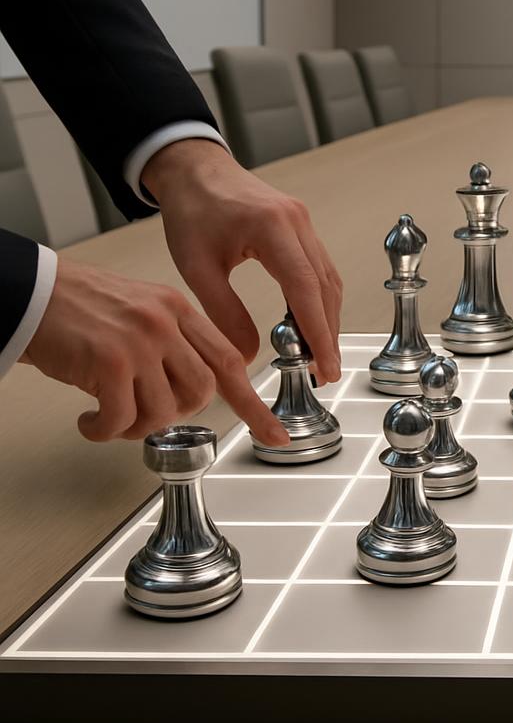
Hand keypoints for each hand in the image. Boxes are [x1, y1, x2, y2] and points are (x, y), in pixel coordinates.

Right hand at [22, 258, 289, 445]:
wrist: (30, 291)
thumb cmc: (79, 308)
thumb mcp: (142, 311)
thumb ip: (174, 344)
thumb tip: (190, 393)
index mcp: (180, 310)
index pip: (230, 361)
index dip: (253, 402)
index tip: (273, 431)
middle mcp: (166, 321)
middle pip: (202, 390)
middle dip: (177, 413)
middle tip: (144, 414)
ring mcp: (141, 340)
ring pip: (165, 408)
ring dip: (137, 425)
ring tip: (110, 417)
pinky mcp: (110, 360)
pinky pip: (122, 418)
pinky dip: (105, 430)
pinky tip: (89, 421)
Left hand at [142, 139, 341, 383]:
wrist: (194, 169)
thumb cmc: (191, 210)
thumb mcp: (197, 267)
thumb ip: (224, 313)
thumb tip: (248, 355)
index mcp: (271, 227)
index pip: (305, 288)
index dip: (318, 332)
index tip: (325, 365)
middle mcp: (297, 222)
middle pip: (325, 287)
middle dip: (328, 332)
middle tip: (325, 371)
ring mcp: (303, 222)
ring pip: (328, 279)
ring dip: (326, 318)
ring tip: (317, 355)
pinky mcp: (301, 226)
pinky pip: (319, 268)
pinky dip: (318, 299)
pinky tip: (308, 323)